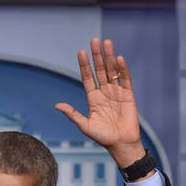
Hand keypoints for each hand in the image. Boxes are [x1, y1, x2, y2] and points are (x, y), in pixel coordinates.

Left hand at [56, 38, 144, 168]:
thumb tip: (57, 105)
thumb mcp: (85, 125)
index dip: (84, 65)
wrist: (121, 144)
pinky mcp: (129, 95)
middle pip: (100, 70)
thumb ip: (72, 114)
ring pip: (112, 71)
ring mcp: (117, 93)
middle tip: (94, 40)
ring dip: (109, 57)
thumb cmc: (102, 137)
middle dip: (97, 56)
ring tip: (106, 43)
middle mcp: (105, 92)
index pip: (88, 77)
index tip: (80, 52)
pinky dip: (123, 70)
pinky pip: (126, 80)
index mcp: (93, 98)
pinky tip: (119, 59)